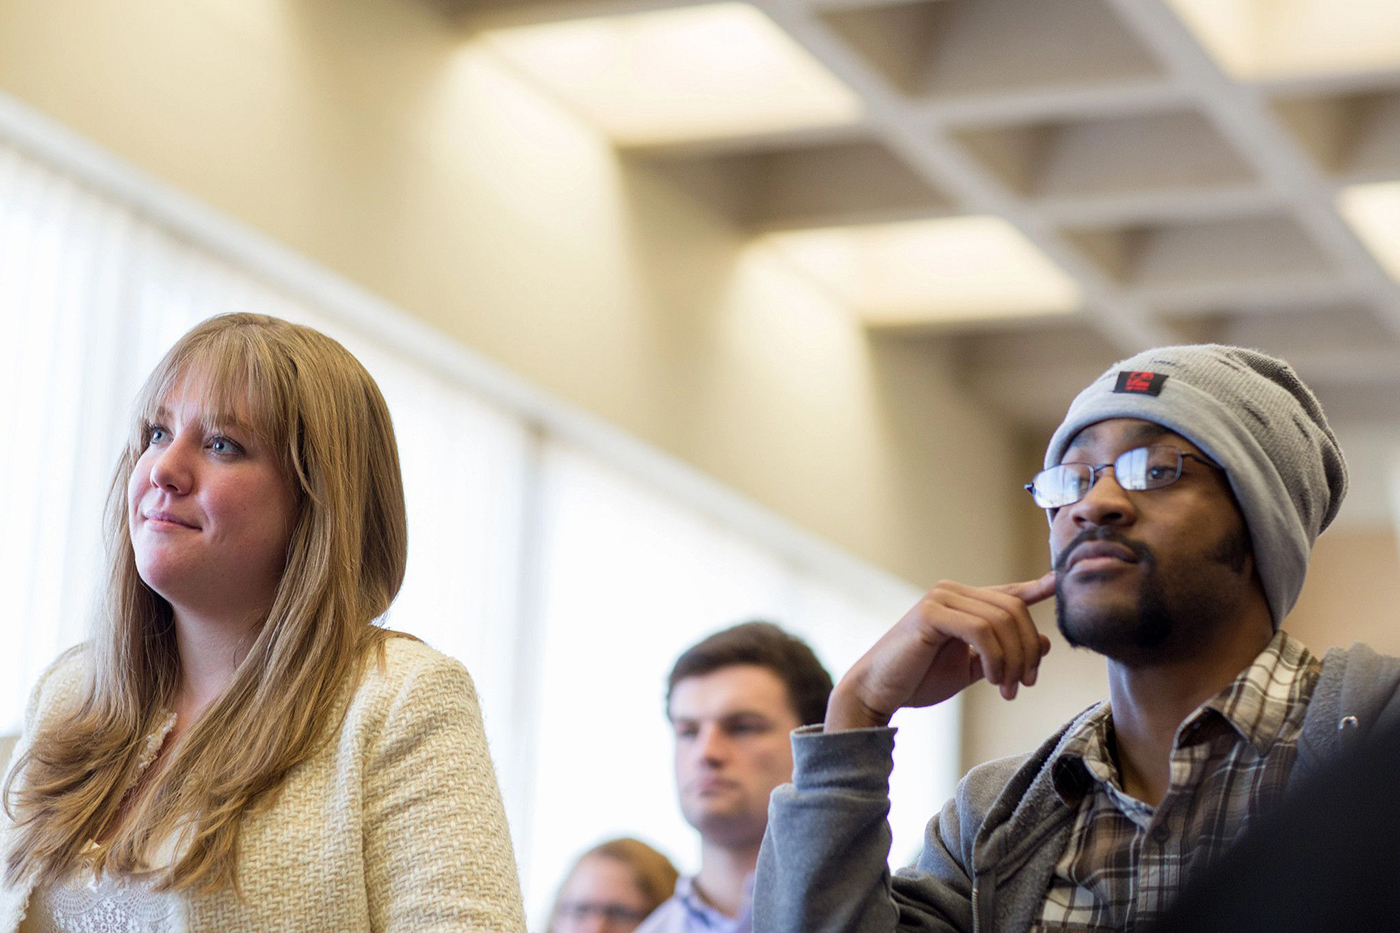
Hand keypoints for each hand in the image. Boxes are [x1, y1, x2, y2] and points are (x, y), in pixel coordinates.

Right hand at [825, 571, 1055, 730]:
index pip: (1007, 592)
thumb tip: (1044, 642)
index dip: (1036, 588)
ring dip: (1013, 660)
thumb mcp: (972, 668)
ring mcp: (940, 598)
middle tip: (1026, 684)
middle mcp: (952, 591)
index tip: (1057, 583)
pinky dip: (994, 658)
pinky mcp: (931, 612)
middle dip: (1028, 650)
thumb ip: (1004, 654)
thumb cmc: (918, 679)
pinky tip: (991, 679)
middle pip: (1014, 610)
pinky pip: (980, 630)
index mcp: (961, 601)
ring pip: (1001, 621)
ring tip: (1007, 689)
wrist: (878, 691)